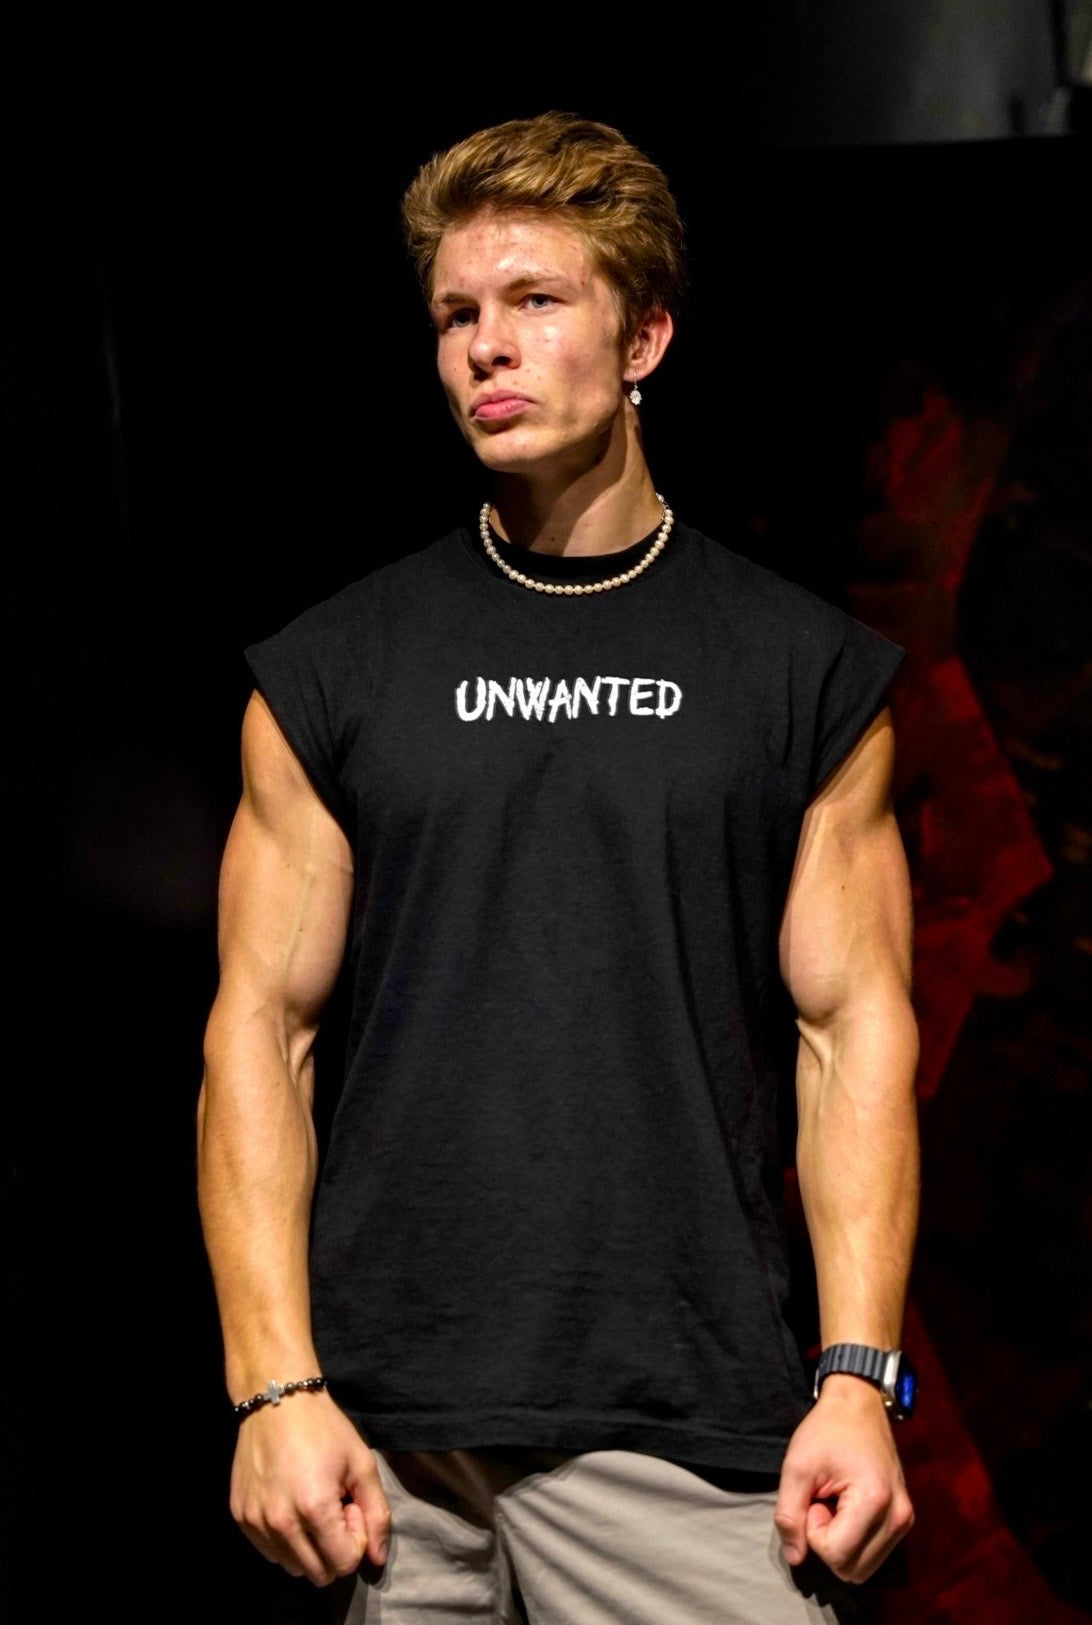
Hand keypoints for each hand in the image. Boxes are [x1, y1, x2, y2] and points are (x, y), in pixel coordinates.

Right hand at [230, 1389, 390, 1585]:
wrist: (277, 1401)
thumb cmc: (325, 1429)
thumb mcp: (361, 1464)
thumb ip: (377, 1513)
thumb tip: (377, 1558)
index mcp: (314, 1509)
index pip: (344, 1563)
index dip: (356, 1538)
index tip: (350, 1506)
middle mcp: (280, 1522)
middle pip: (319, 1574)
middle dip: (334, 1548)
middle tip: (333, 1508)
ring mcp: (255, 1522)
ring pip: (293, 1568)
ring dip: (309, 1547)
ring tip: (311, 1506)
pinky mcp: (240, 1517)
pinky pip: (270, 1552)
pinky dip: (285, 1540)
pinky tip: (290, 1505)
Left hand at [773, 1376, 913, 1583]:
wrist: (858, 1405)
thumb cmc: (826, 1431)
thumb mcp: (796, 1467)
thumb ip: (789, 1516)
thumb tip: (795, 1559)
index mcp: (875, 1501)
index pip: (835, 1554)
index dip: (813, 1530)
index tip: (815, 1495)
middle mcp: (898, 1517)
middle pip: (852, 1570)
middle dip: (828, 1541)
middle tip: (823, 1501)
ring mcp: (905, 1520)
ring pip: (863, 1568)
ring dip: (841, 1543)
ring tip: (835, 1503)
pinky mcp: (904, 1520)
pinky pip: (873, 1554)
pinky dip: (854, 1541)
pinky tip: (847, 1508)